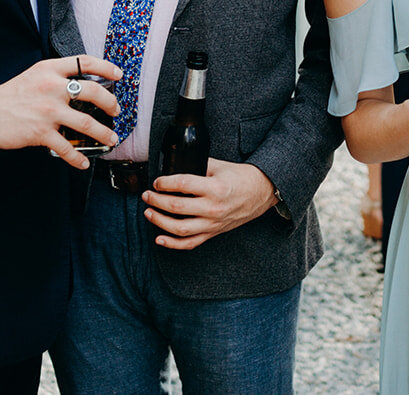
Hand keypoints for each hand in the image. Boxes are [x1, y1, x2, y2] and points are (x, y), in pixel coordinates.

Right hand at [0, 55, 120, 168]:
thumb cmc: (11, 95)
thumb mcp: (34, 75)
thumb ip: (57, 77)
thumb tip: (82, 85)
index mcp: (50, 69)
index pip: (85, 62)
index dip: (106, 66)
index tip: (118, 74)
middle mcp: (52, 87)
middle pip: (93, 91)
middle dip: (110, 103)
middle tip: (116, 110)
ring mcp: (48, 111)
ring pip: (86, 122)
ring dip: (103, 133)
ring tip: (111, 138)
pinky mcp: (41, 132)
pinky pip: (66, 148)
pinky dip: (78, 158)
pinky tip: (84, 162)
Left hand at [143, 158, 276, 249]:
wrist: (261, 193)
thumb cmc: (240, 177)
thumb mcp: (219, 165)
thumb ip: (198, 165)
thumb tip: (176, 164)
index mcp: (215, 187)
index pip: (183, 184)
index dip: (165, 183)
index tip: (157, 181)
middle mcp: (213, 208)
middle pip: (177, 207)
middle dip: (157, 201)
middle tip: (147, 195)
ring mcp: (213, 223)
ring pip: (180, 228)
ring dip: (159, 221)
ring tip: (148, 212)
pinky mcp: (213, 233)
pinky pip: (190, 243)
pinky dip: (172, 244)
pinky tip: (159, 238)